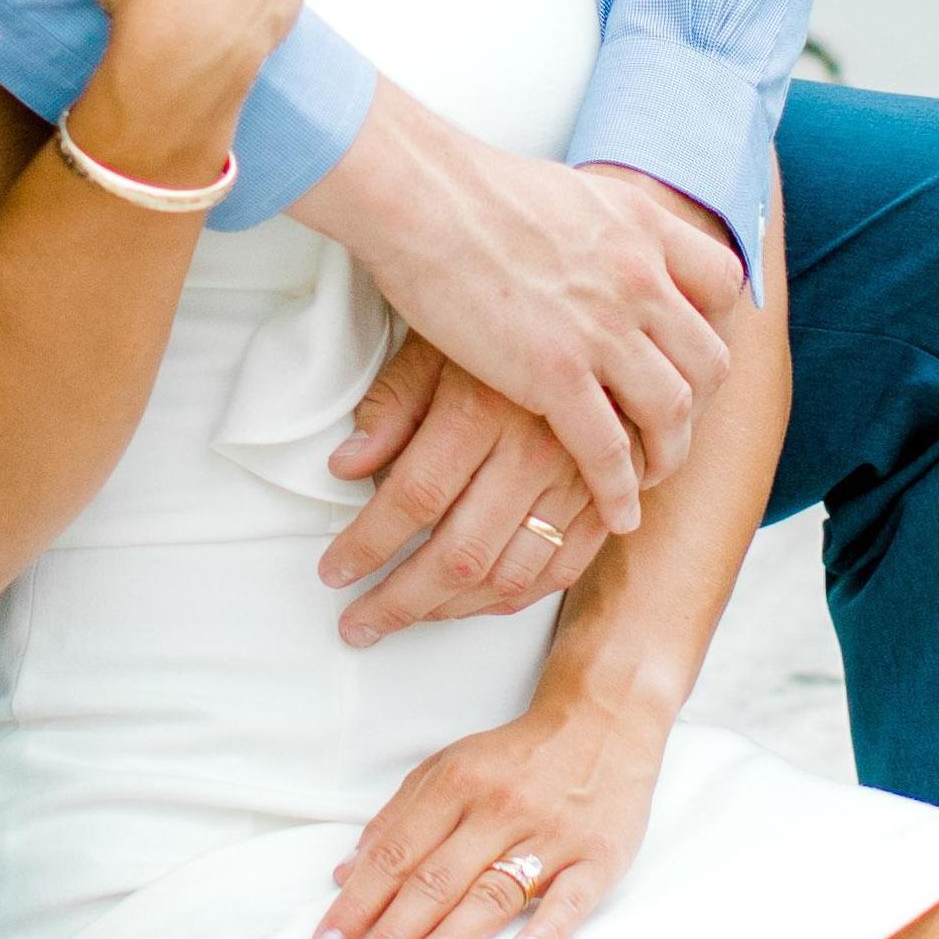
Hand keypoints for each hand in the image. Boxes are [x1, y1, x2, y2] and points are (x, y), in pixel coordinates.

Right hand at [297, 106, 745, 542]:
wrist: (420, 195)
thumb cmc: (467, 190)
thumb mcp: (566, 193)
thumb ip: (598, 225)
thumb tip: (594, 239)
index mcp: (643, 226)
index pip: (722, 284)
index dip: (715, 327)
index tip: (689, 356)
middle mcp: (640, 277)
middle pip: (709, 359)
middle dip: (699, 406)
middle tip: (671, 428)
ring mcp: (603, 328)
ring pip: (671, 411)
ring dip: (668, 454)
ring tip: (649, 476)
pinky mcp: (556, 372)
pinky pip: (609, 448)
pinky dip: (619, 489)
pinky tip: (618, 513)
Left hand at [315, 686, 668, 938]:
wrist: (603, 721)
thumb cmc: (516, 758)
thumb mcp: (448, 768)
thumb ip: (397, 818)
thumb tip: (345, 873)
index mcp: (458, 784)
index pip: (396, 854)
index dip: (357, 902)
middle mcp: (501, 809)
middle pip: (436, 880)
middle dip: (390, 933)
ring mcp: (553, 834)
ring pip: (494, 891)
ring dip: (450, 937)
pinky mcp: (599, 856)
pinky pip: (573, 898)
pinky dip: (548, 927)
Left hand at [319, 341, 601, 640]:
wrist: (598, 314)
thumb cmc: (504, 324)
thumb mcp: (436, 345)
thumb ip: (391, 407)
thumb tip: (346, 468)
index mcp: (482, 410)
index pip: (413, 500)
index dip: (366, 546)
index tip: (333, 572)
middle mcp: (534, 451)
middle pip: (459, 556)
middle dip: (399, 602)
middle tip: (358, 624)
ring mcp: (577, 481)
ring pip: (509, 577)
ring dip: (450, 611)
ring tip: (408, 616)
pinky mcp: (605, 497)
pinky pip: (561, 570)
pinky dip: (513, 599)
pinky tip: (473, 603)